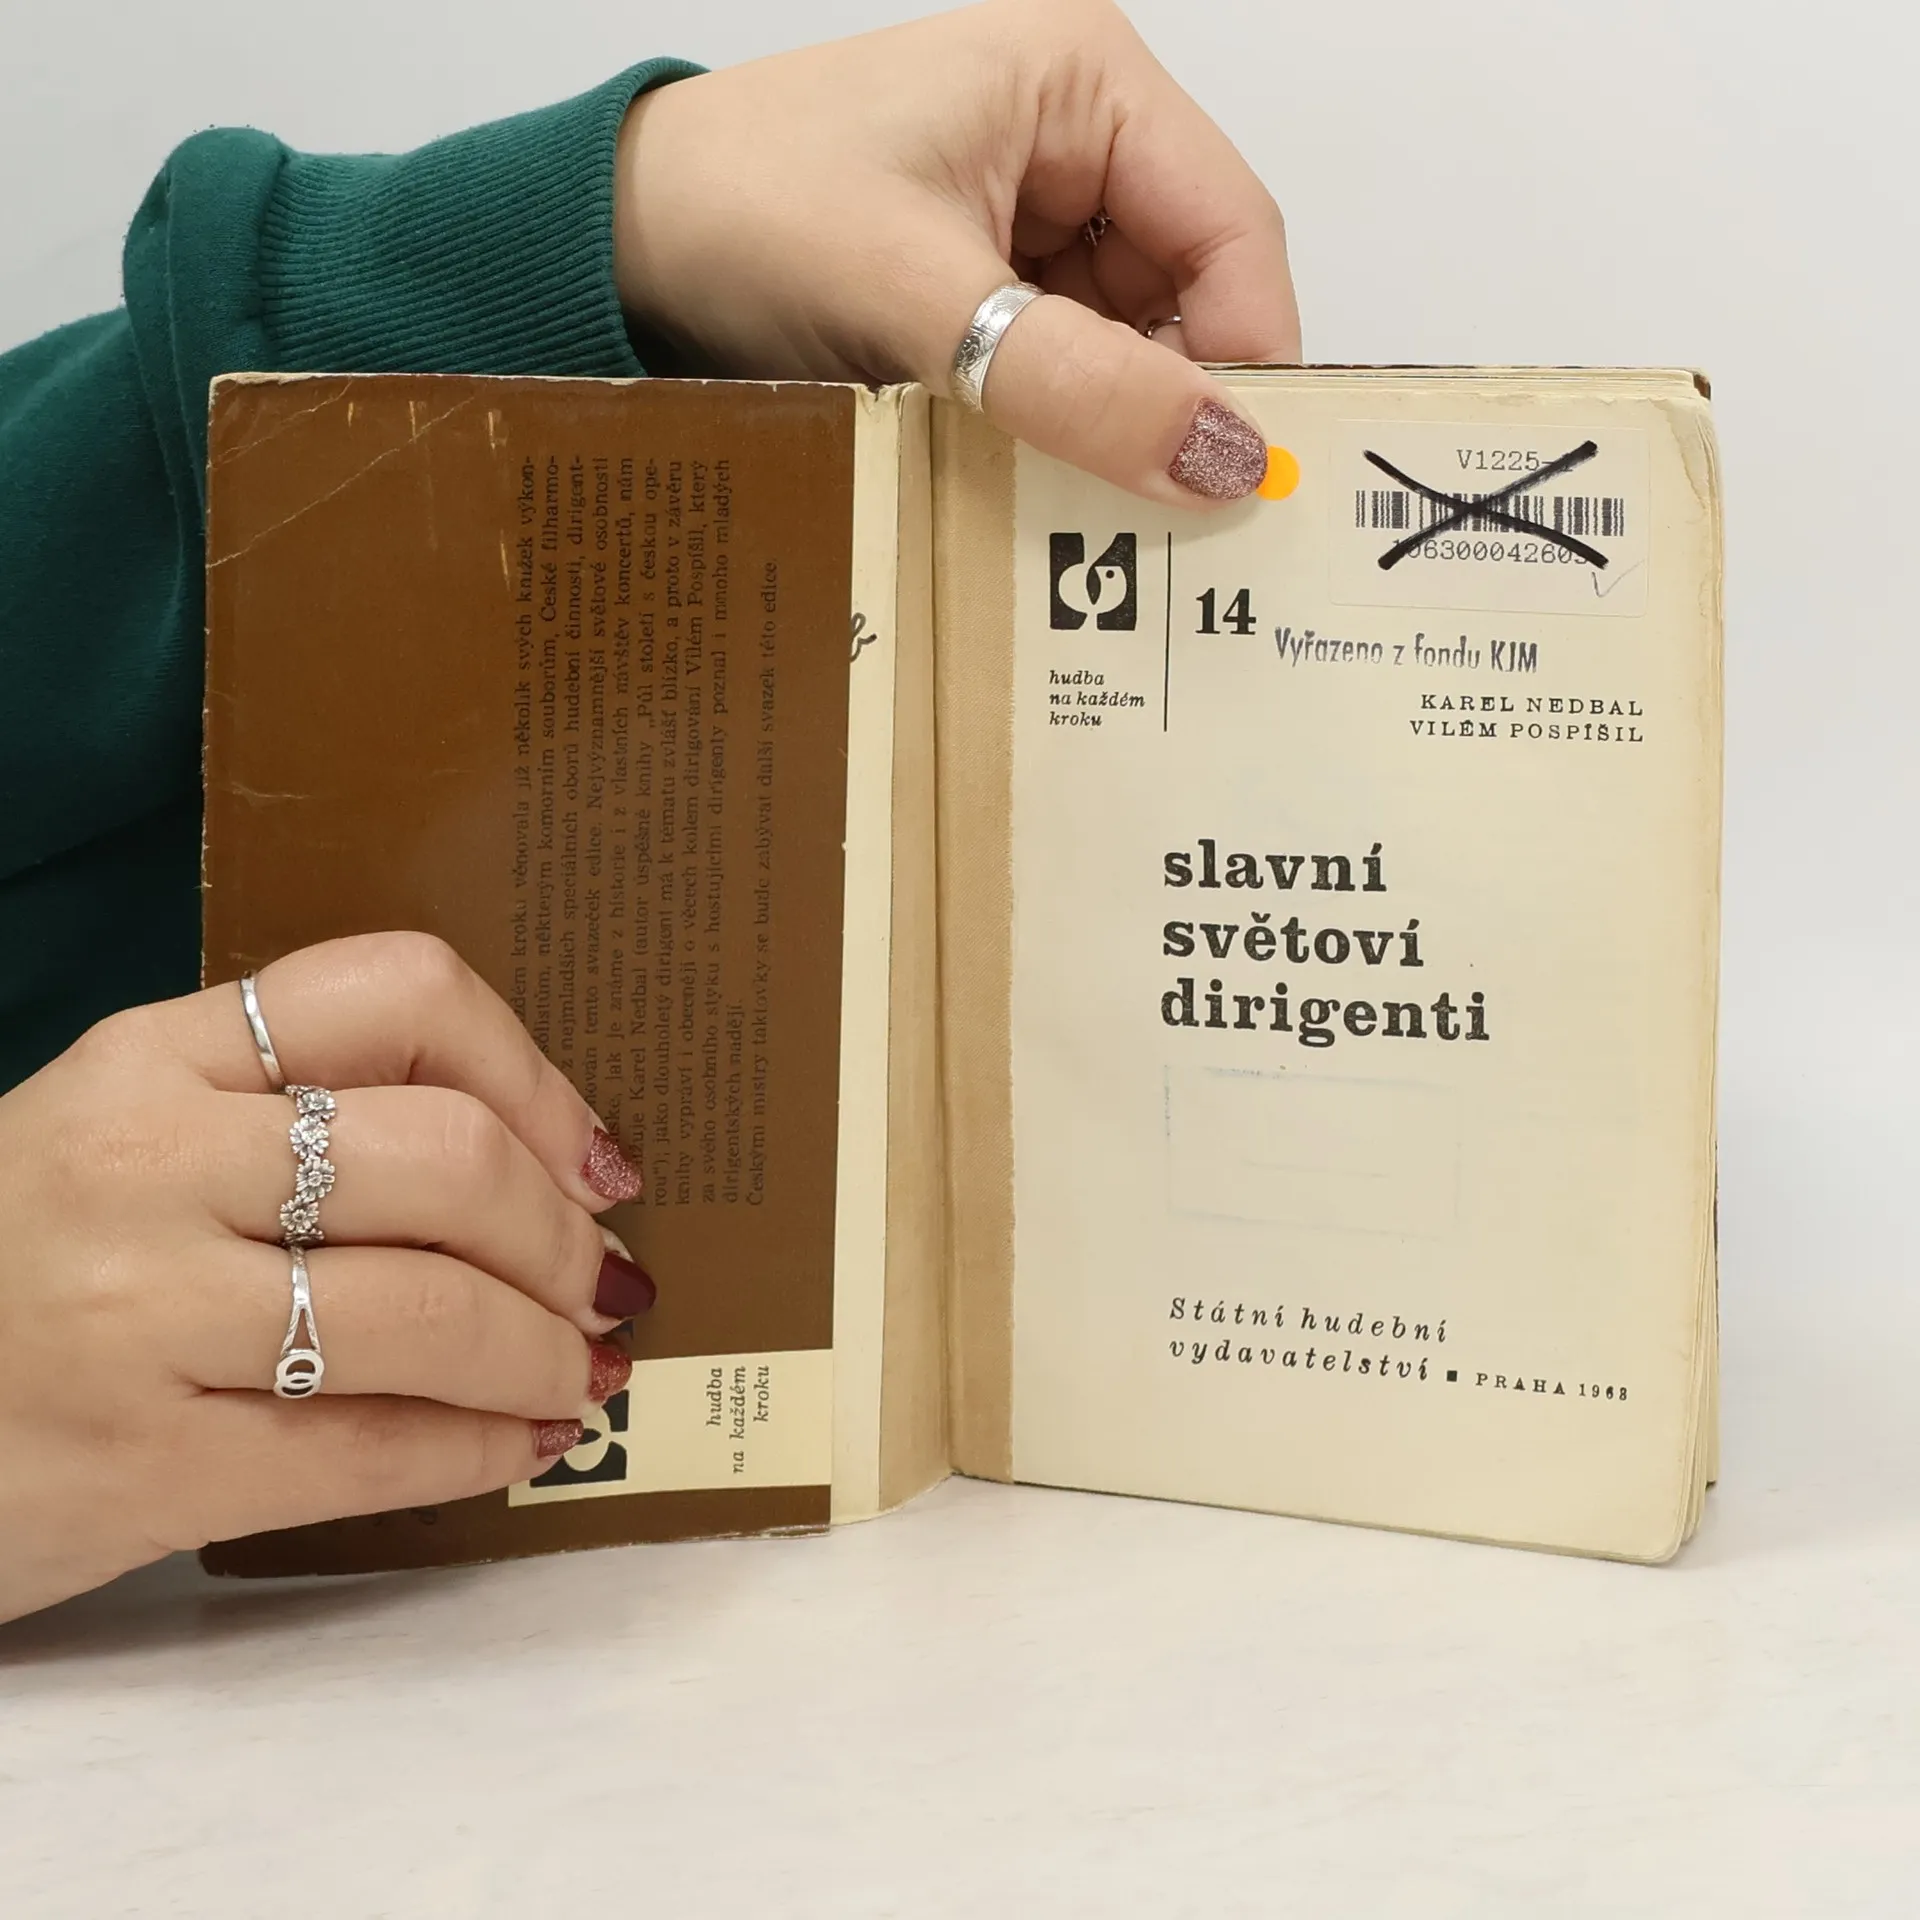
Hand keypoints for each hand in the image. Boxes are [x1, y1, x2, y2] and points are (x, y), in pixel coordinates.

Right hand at [0, 934, 653, 1623]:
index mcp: (155, 1055)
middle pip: (448, 1156)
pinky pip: (369, 1451)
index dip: (536, 1073)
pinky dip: (481, 1450)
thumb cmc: (23, 1261)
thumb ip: (296, 1113)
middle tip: (600, 1283)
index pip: (400, 991)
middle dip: (561, 1233)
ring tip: (578, 1372)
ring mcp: (135, 1315)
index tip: (594, 1155)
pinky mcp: (138, 1466)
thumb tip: (539, 1166)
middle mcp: (146, 1162)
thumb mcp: (131, 1134)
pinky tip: (522, 1444)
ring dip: (544, 1351)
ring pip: (431, 1312)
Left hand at [614, 0, 1298, 504]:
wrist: (615, 242)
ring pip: (1129, 344)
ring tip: (1075, 506)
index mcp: (1085, 81)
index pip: (1231, 229)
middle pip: (1190, 293)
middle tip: (1158, 522)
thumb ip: (1076, 384)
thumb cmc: (743, 212)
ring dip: (1108, 426)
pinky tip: (1028, 476)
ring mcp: (1031, 214)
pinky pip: (1064, 367)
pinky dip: (1056, 428)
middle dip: (1172, 403)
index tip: (1238, 480)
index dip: (1248, 356)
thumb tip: (1225, 462)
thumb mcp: (922, 297)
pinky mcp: (988, 282)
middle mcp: (1075, 138)